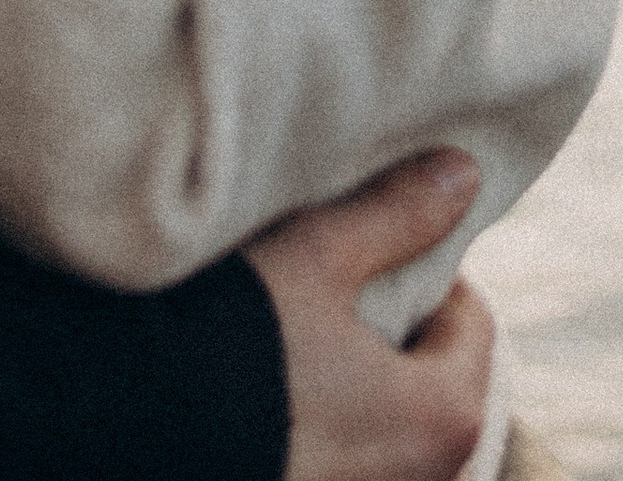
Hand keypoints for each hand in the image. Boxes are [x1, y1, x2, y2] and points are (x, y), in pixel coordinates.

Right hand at [250, 154, 495, 480]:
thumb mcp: (321, 256)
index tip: (368, 244)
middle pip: (433, 376)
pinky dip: (330, 417)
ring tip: (297, 334)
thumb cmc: (246, 341)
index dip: (425, 266)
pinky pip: (351, 451)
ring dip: (361, 376)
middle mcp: (427, 475)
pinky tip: (275, 389)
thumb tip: (465, 172)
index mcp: (448, 415)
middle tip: (332, 284)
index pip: (472, 319)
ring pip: (391, 419)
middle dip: (394, 326)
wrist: (150, 428)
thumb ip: (398, 213)